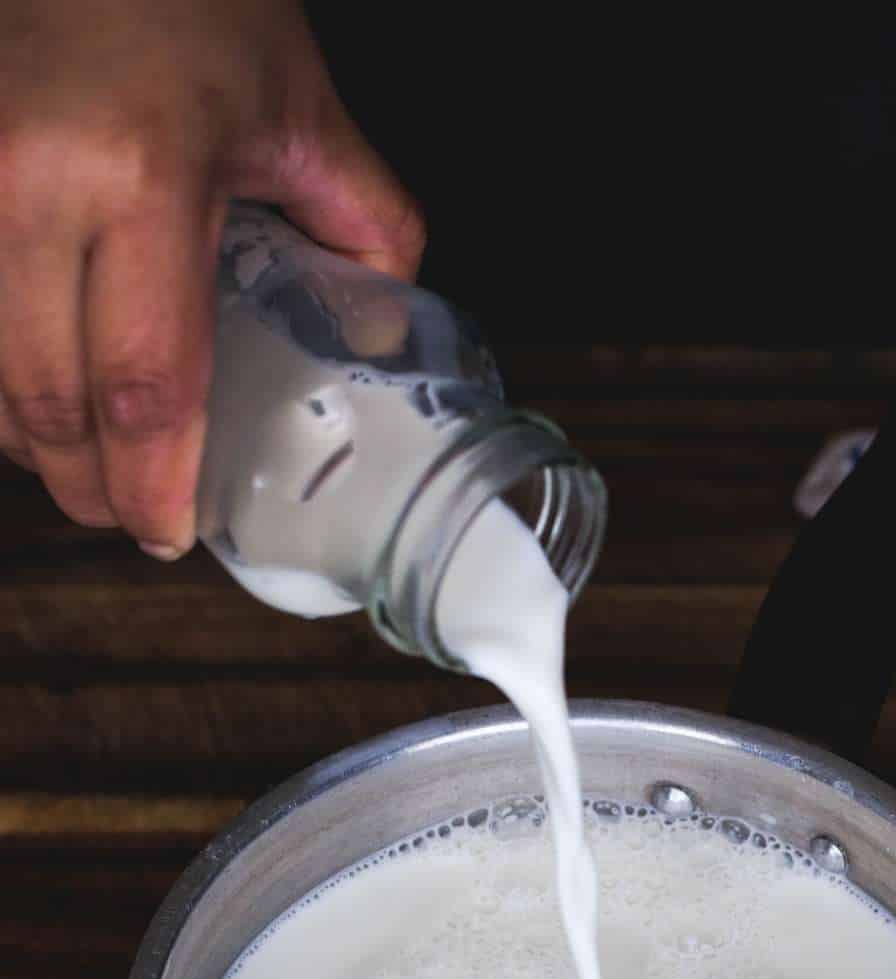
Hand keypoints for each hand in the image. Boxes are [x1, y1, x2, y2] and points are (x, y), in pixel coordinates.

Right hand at [0, 0, 423, 556]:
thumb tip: (383, 340)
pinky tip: (34, 398)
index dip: (153, 482)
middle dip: (90, 486)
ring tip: (87, 465)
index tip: (169, 531)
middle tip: (131, 515)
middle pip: (47, 404)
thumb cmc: (187, 1)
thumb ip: (362, 229)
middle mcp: (29, 187)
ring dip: (32, 444)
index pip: (145, 385)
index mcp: (143, 180)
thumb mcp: (302, 109)